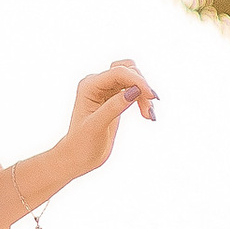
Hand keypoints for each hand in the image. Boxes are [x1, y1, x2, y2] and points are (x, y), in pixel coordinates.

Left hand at [62, 57, 154, 174]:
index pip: (118, 72)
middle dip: (142, 87)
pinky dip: (143, 100)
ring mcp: (106, 90)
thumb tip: (135, 90)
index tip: (151, 96)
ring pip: (133, 79)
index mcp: (89, 86)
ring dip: (144, 94)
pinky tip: (147, 115)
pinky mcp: (114, 99)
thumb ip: (114, 107)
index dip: (137, 81)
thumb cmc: (82, 144)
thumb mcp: (97, 126)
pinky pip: (134, 90)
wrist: (78, 157)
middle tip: (149, 110)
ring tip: (149, 116)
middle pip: (128, 71)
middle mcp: (97, 84)